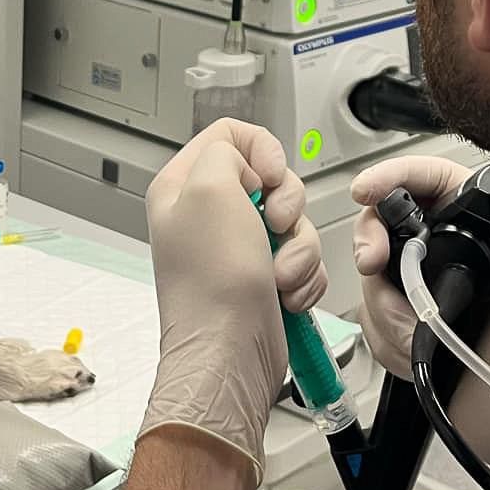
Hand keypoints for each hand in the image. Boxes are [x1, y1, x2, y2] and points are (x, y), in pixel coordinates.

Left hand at [138, 120, 325, 482]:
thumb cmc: (213, 282)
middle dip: (287, 206)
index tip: (268, 177)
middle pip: (273, 179)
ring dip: (298, 249)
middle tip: (273, 227)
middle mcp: (210, 214)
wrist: (230, 354)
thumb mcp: (209, 188)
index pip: (231, 135)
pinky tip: (286, 295)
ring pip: (293, 221)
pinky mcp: (264, 276)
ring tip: (278, 276)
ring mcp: (239, 247)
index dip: (261, 150)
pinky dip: (304, 275)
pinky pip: (303, 258)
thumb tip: (247, 165)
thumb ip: (226, 151)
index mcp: (185, 186)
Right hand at [350, 154, 472, 379]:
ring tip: (416, 334)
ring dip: (385, 306)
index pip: (435, 182)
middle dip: (374, 242)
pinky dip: (386, 338)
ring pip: (378, 276)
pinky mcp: (415, 330)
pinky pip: (374, 321)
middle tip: (373, 261)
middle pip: (392, 223)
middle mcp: (460, 256)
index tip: (368, 189)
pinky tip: (414, 352)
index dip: (396, 177)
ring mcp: (433, 293)